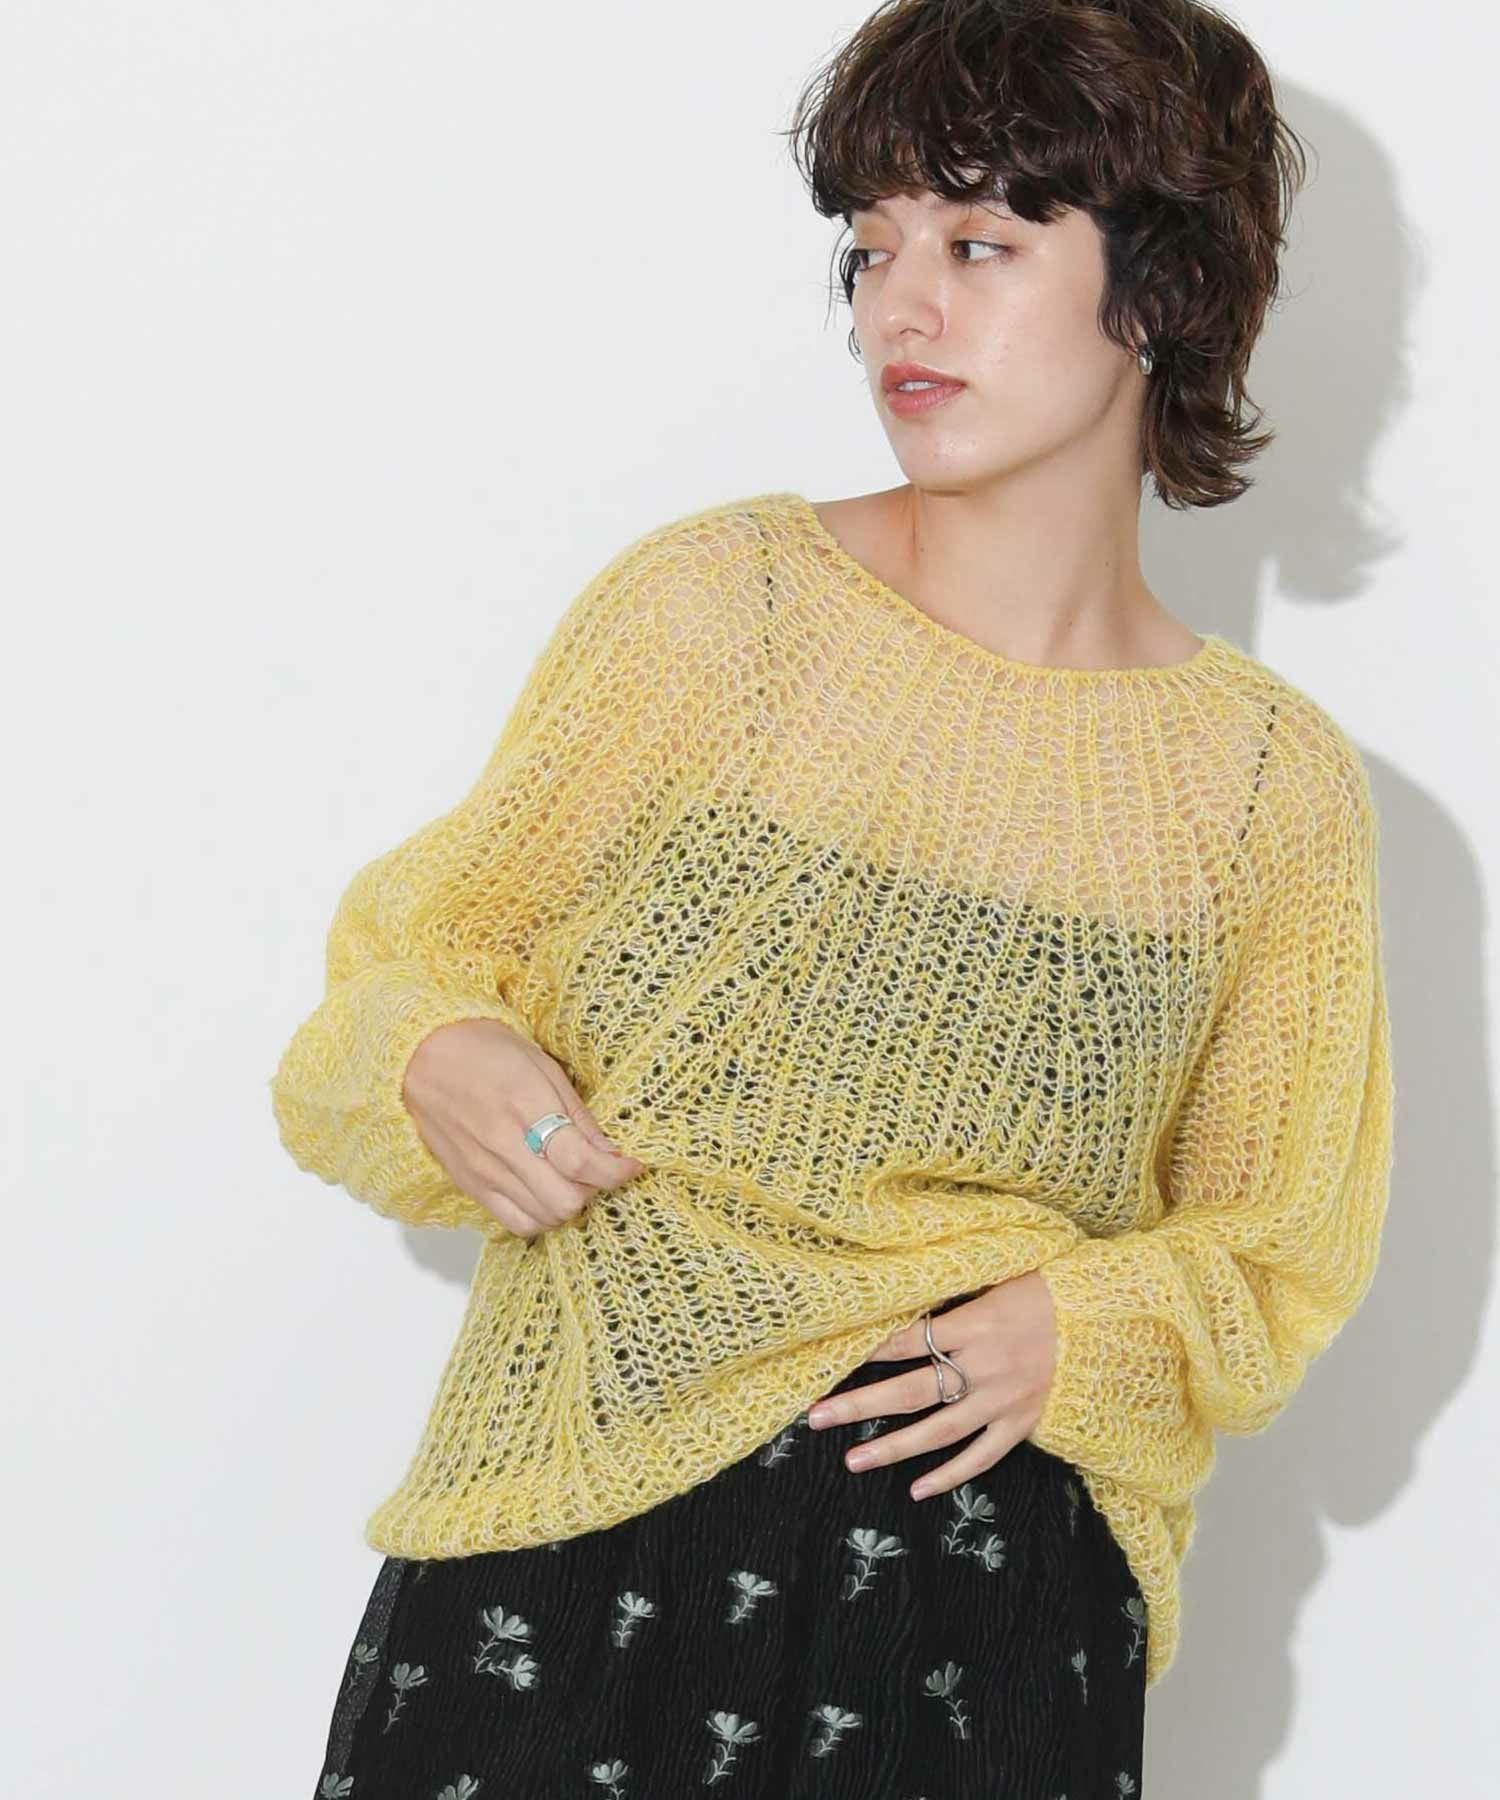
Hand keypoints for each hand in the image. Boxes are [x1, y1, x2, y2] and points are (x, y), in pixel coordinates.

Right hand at [402, 1019, 644, 1239]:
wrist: (422, 1055)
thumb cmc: (485, 1051)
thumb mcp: (543, 1067)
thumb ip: (578, 1115)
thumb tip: (610, 1153)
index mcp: (526, 1105)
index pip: (580, 1161)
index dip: (616, 1172)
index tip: (631, 1166)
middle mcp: (503, 1144)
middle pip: (564, 1200)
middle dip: (593, 1190)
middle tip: (595, 1170)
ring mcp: (482, 1170)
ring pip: (542, 1218)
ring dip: (566, 1205)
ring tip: (568, 1179)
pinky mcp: (469, 1184)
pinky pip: (513, 1222)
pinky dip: (537, 1215)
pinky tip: (542, 1191)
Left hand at [805, 1273, 1058, 1501]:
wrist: (1110, 1320)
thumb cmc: (1051, 1289)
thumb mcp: (1002, 1278)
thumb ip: (957, 1296)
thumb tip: (908, 1299)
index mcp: (977, 1323)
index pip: (909, 1339)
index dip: (869, 1349)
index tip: (832, 1357)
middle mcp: (986, 1366)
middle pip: (911, 1391)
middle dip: (860, 1404)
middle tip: (817, 1416)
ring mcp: (1005, 1400)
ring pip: (939, 1432)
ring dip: (893, 1448)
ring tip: (852, 1460)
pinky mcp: (1024, 1423)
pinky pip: (982, 1456)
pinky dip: (950, 1475)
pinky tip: (917, 1489)